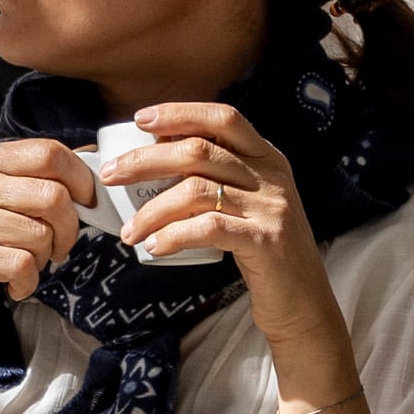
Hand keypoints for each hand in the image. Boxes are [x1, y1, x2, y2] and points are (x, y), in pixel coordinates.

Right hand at [0, 136, 93, 413]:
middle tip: (60, 245)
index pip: (49, 153)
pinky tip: (14, 282)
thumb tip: (96, 166)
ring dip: (44, 258)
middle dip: (69, 229)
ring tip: (25, 261)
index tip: (86, 202)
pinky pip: (24, 265)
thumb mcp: (4, 198)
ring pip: (41, 235)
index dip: (80, 178)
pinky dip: (28, 282)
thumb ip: (40, 179)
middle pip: (53, 196)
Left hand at [112, 102, 325, 288]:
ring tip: (130, 231)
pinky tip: (155, 247)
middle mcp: (272, 177)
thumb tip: (153, 156)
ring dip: (152, 210)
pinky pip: (208, 228)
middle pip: (199, 151)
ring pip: (196, 191)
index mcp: (267, 159)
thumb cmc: (261, 249)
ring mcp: (272, 208)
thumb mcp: (248, 203)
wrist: (303, 300)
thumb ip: (217, 176)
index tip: (140, 119)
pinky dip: (174, 235)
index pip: (223, 119)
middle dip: (145, 160)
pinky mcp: (266, 242)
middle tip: (110, 176)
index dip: (180, 113)